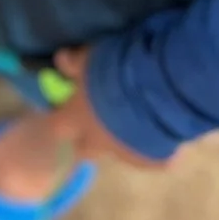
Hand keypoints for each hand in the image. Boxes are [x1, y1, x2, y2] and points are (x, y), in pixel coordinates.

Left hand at [46, 47, 165, 169]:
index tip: (64, 113)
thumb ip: (73, 63)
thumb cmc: (115, 71)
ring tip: (136, 121)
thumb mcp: (89, 58)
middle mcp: (97, 142)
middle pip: (85, 150)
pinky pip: (149, 158)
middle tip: (98, 122)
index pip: (56, 127)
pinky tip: (161, 131)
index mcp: (78, 118)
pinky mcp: (151, 161)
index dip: (60, 120)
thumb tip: (60, 60)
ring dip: (121, 140)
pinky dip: (152, 148)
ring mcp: (124, 154)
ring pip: (117, 153)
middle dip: (88, 139)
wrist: (157, 90)